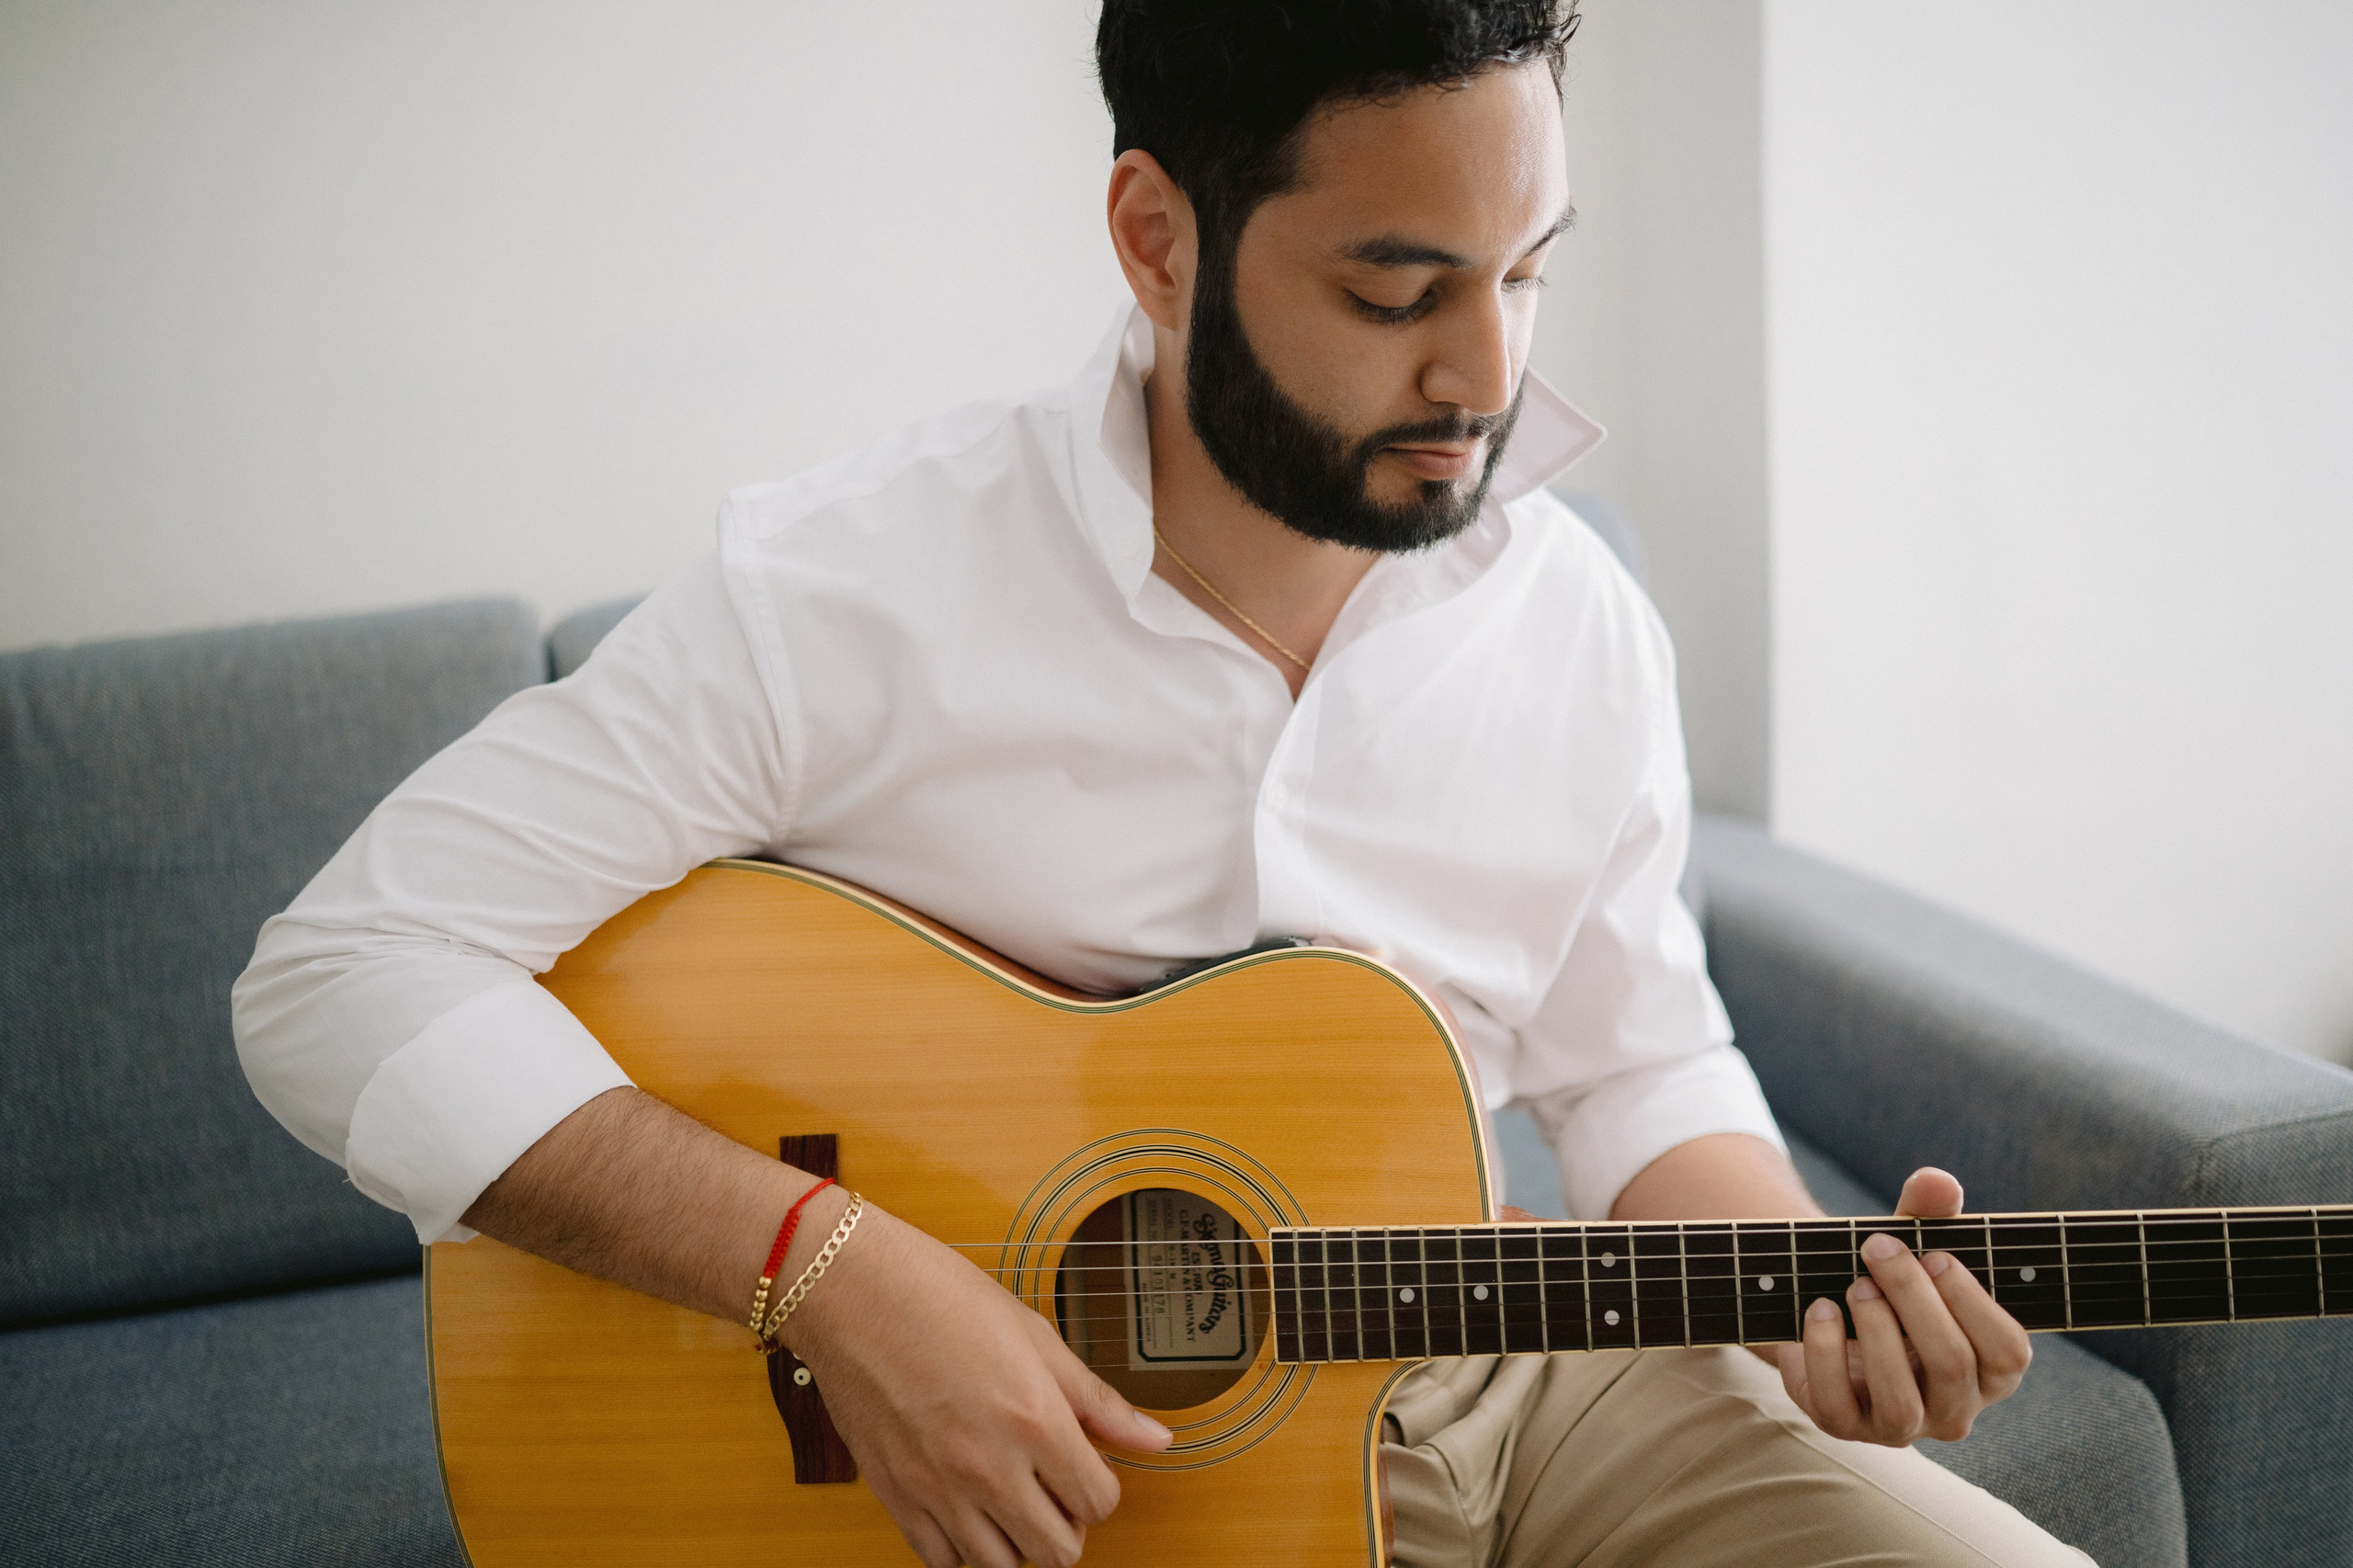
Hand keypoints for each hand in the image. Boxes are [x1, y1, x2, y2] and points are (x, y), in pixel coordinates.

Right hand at [780, 1195, 1172, 1567]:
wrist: (851, 1292)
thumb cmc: (938, 1297)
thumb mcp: (1035, 1336)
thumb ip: (1097, 1399)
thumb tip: (1154, 1437)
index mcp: (1034, 1420)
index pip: (1099, 1502)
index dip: (1100, 1488)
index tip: (1086, 1469)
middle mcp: (989, 1466)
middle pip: (1057, 1551)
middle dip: (1067, 1526)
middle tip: (1054, 1492)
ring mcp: (939, 1488)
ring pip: (1001, 1567)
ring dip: (1017, 1544)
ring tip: (1013, 1504)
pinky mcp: (896, 1496)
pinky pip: (940, 1561)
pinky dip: (962, 1550)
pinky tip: (967, 1512)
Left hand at [1775, 1167, 2032, 1445]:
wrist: (1831, 1307)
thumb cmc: (1892, 1281)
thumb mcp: (1913, 1243)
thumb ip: (1930, 1213)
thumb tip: (1937, 1181)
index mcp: (1992, 1370)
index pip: (2009, 1352)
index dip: (1972, 1301)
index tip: (1935, 1254)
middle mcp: (1955, 1409)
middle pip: (1951, 1364)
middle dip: (1912, 1297)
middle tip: (1877, 1248)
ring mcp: (1901, 1427)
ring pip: (1900, 1401)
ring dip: (1875, 1330)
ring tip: (1855, 1283)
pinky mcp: (1844, 1426)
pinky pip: (1837, 1406)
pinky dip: (1825, 1351)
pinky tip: (1822, 1309)